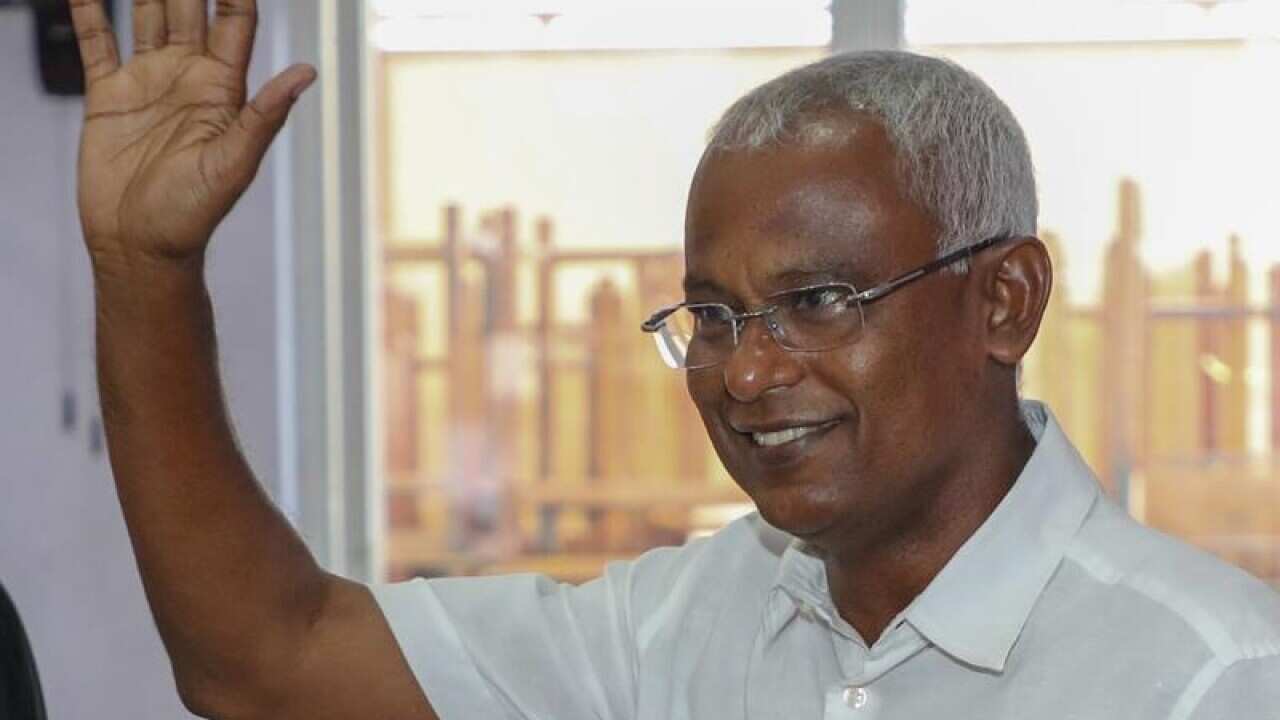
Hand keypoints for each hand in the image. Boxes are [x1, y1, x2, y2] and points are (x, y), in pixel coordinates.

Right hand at [70, 0, 314, 271]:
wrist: (139, 246)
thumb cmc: (193, 215)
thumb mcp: (234, 163)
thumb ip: (265, 114)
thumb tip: (307, 72)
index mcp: (223, 88)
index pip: (234, 21)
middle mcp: (187, 77)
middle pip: (189, 7)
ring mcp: (148, 82)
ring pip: (147, 14)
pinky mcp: (108, 96)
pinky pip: (97, 43)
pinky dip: (90, 11)